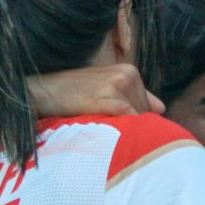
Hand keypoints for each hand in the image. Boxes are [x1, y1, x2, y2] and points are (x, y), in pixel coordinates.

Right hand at [31, 63, 160, 119]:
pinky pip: (129, 119)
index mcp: (129, 71)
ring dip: (126, 131)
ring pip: (138, 118)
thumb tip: (162, 107)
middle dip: (132, 127)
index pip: (148, 107)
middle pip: (145, 114)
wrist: (42, 91)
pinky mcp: (109, 97)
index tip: (120, 131)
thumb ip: (134, 96)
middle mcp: (128, 74)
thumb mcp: (104, 88)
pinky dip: (122, 130)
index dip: (134, 123)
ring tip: (104, 132)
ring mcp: (119, 84)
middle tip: (108, 131)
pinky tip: (106, 133)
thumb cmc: (72, 94)